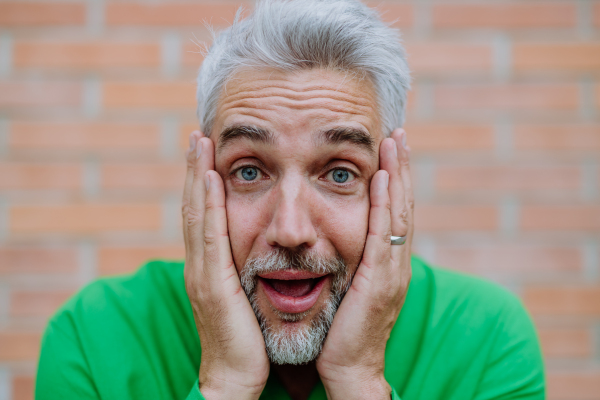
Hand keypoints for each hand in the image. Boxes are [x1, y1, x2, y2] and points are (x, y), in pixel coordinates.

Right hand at [182, 131, 269, 398]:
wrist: (236, 375)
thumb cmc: (246, 337)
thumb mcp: (245, 295)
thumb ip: (246, 269)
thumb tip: (259, 249)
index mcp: (211, 265)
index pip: (205, 215)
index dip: (203, 182)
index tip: (208, 151)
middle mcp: (201, 263)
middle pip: (195, 207)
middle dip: (195, 169)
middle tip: (197, 134)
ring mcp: (202, 271)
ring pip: (197, 214)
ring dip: (198, 176)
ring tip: (199, 143)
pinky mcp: (211, 282)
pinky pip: (210, 235)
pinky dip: (208, 204)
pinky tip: (211, 179)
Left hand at [316, 129, 412, 398]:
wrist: (347, 369)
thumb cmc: (341, 331)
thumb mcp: (347, 290)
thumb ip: (349, 264)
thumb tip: (334, 243)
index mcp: (385, 264)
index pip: (393, 213)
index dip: (394, 181)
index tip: (390, 151)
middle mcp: (395, 263)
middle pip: (401, 206)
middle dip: (401, 169)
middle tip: (399, 135)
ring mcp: (391, 270)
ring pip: (397, 213)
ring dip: (397, 176)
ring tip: (395, 143)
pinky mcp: (379, 280)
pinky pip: (384, 233)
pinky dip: (386, 203)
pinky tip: (383, 177)